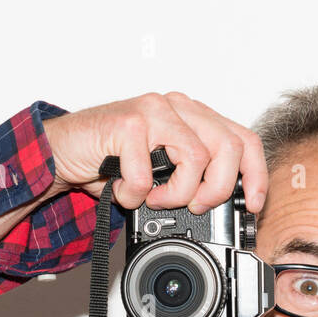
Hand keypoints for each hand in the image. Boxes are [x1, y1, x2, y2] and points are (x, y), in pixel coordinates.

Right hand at [41, 91, 268, 214]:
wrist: (61, 151)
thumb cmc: (109, 161)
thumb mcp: (162, 172)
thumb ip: (192, 178)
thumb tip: (224, 209)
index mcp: (193, 117)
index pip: (244, 140)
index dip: (256, 176)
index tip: (253, 205)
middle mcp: (178, 107)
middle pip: (230, 148)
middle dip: (218, 190)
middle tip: (195, 207)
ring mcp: (154, 110)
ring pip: (196, 158)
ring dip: (177, 194)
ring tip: (152, 199)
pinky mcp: (128, 123)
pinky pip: (148, 174)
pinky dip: (135, 195)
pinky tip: (122, 191)